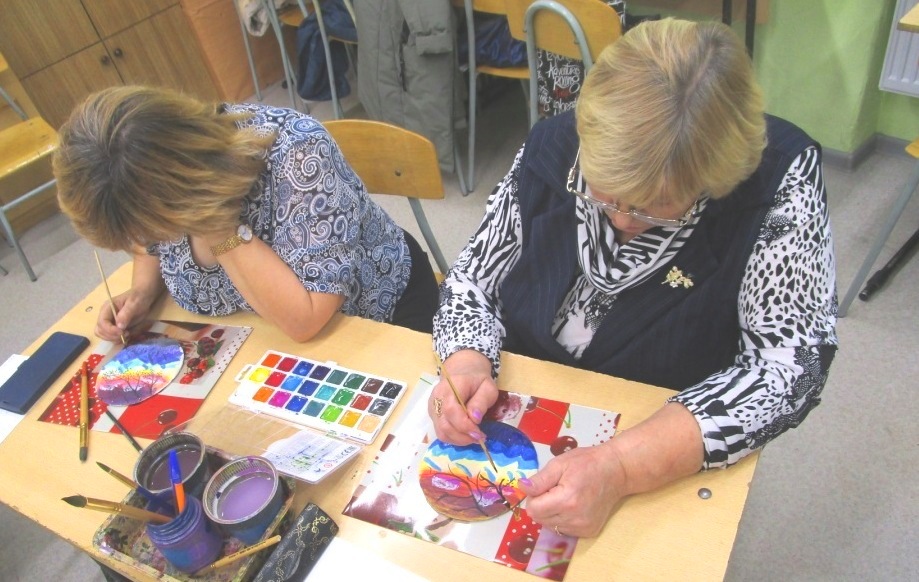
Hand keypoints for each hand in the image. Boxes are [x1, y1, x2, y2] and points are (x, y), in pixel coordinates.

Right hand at [95, 288, 155, 342]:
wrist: (143, 297)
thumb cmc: (138, 298)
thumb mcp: (134, 303)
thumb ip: (126, 313)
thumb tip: (119, 326)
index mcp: (107, 308)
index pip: (101, 322)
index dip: (110, 330)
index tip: (122, 332)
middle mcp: (105, 315)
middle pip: (100, 331)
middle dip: (112, 336)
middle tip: (126, 334)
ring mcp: (109, 322)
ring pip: (104, 335)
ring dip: (114, 339)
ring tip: (127, 335)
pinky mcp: (114, 327)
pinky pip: (111, 337)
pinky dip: (118, 339)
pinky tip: (127, 336)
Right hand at [429, 350, 498, 445]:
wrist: (463, 372)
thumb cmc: (477, 381)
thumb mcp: (487, 387)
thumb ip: (481, 401)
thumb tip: (475, 419)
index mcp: (450, 387)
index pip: (451, 410)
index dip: (464, 425)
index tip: (479, 433)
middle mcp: (436, 398)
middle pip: (444, 424)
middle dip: (463, 437)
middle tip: (479, 438)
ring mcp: (433, 408)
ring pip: (441, 432)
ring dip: (459, 440)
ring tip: (474, 438)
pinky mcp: (433, 416)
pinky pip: (441, 432)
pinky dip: (454, 439)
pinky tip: (466, 436)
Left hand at [520, 403, 704, 537]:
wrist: (616, 471)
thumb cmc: (587, 463)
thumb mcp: (559, 464)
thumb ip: (539, 479)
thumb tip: (521, 488)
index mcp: (566, 500)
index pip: (533, 509)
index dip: (533, 497)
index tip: (543, 486)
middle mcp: (575, 518)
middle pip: (540, 519)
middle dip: (541, 504)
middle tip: (555, 489)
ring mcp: (583, 527)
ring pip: (550, 526)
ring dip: (551, 513)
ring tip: (565, 496)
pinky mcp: (589, 532)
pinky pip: (563, 529)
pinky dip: (562, 518)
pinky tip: (573, 505)